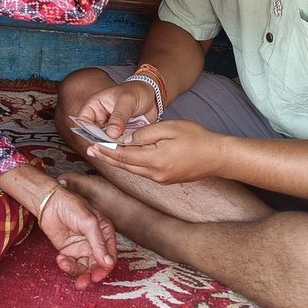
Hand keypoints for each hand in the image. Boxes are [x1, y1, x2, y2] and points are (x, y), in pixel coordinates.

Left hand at [38, 184, 117, 288]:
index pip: (110, 256)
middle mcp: (95, 242)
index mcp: (105, 233)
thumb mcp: (89, 222)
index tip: (96, 276)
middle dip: (90, 275)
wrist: (49, 203)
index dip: (104, 268)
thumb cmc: (71, 206)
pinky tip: (60, 259)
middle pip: (97, 265)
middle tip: (83, 282)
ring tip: (65, 265)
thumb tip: (107, 263)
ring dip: (76, 271)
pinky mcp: (69, 251)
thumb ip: (98, 243)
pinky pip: (71, 264)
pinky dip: (66, 265)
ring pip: (84, 268)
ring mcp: (82, 247)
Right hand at [75, 81, 159, 141]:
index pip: (83, 122)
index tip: (99, 140)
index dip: (87, 132)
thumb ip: (119, 117)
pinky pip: (117, 144)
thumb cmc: (137, 91)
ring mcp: (110, 128)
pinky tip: (129, 146)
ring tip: (123, 145)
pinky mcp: (120, 135)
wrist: (152, 96)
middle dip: (102, 142)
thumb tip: (111, 134)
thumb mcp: (127, 101)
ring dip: (113, 146)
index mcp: (94, 106)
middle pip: (93, 135)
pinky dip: (122, 147)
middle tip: (113, 145)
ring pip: (106, 141)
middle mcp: (100, 118)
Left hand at [85, 119, 221, 184]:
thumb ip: (145, 133)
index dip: (107, 151)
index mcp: (155, 160)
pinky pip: (143, 171)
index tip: (93, 145)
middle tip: (91, 150)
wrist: (217, 157)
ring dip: (118, 161)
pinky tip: (125, 157)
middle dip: (107, 157)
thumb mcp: (169, 128)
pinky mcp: (165, 179)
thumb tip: (127, 138)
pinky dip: (131, 164)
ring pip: (133, 170)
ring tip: (104, 153)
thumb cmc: (196, 138)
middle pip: (125, 166)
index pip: (124, 156)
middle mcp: (155, 174)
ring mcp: (161, 179)